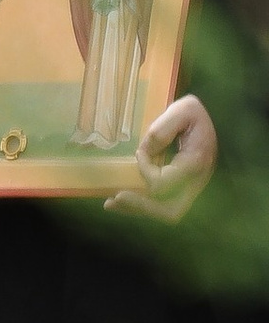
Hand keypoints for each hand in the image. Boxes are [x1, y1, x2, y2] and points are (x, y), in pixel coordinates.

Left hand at [109, 92, 216, 222]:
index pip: (165, 181)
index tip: (139, 152)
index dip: (146, 170)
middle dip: (141, 207)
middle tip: (115, 198)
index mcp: (196, 162)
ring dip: (138, 210)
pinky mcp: (184, 190)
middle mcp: (196, 182)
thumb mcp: (183, 110)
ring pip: (167, 213)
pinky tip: (122, 202)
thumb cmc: (196, 115)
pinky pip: (165, 207)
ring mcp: (191, 189)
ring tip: (111, 204)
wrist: (211, 122)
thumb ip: (162, 130)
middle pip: (170, 210)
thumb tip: (146, 152)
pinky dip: (143, 207)